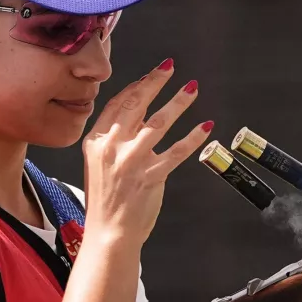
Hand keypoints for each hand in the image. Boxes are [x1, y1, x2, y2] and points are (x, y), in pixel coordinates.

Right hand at [82, 58, 212, 243]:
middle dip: (155, 83)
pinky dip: (193, 138)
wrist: (108, 232)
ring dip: (178, 103)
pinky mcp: (151, 177)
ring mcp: (132, 162)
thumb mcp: (100, 163)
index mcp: (96, 142)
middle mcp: (112, 148)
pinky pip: (176, 152)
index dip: (136, 86)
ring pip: (158, 123)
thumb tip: (137, 113)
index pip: (117, 104)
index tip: (152, 74)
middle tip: (170, 68)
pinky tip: (205, 127)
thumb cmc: (106, 199)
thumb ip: (115, 139)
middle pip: (136, 105)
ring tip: (192, 89)